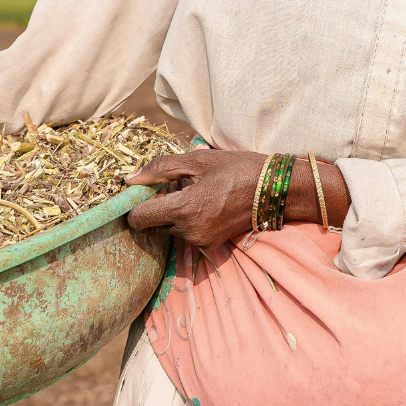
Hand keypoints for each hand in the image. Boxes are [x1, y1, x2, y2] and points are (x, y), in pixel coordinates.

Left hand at [125, 148, 349, 245]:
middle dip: (160, 205)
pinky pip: (187, 233)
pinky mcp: (211, 245)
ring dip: (175, 212)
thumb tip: (129, 179)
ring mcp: (200, 241)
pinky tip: (207, 202)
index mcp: (184, 210)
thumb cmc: (238, 169)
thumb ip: (160, 168)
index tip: (146, 189)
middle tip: (179, 185)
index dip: (136, 203)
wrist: (276, 190)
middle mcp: (189, 232)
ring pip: (171, 228)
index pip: (138, 219)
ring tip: (198, 192)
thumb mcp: (199, 160)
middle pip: (154, 223)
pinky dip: (190, 219)